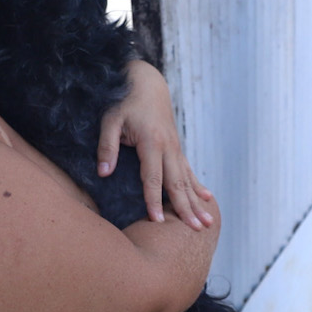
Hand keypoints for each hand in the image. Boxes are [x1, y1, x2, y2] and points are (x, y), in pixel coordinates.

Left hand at [98, 60, 214, 228]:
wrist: (146, 81)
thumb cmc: (124, 100)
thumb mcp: (110, 119)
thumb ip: (107, 146)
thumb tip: (104, 173)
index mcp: (151, 142)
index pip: (152, 178)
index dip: (153, 200)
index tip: (157, 221)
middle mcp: (168, 147)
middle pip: (177, 183)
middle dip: (186, 208)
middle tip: (196, 229)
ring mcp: (175, 147)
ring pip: (187, 180)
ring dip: (196, 202)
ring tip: (207, 222)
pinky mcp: (176, 147)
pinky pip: (189, 170)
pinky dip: (197, 186)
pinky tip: (207, 198)